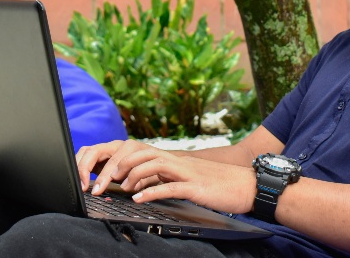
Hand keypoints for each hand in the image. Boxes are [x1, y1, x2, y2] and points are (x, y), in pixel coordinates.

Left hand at [75, 140, 256, 214]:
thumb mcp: (185, 179)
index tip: (105, 173)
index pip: (141, 151)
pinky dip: (152, 191)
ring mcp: (186, 172)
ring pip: (153, 163)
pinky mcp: (195, 186)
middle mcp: (178, 161)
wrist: (245, 185)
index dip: (121, 159)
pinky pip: (170, 186)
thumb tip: (140, 184)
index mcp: (174, 160)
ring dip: (133, 175)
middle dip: (120, 166)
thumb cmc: (216, 185)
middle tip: (104, 181)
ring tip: (120, 187)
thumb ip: (164, 178)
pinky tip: (139, 199)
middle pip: (142, 153)